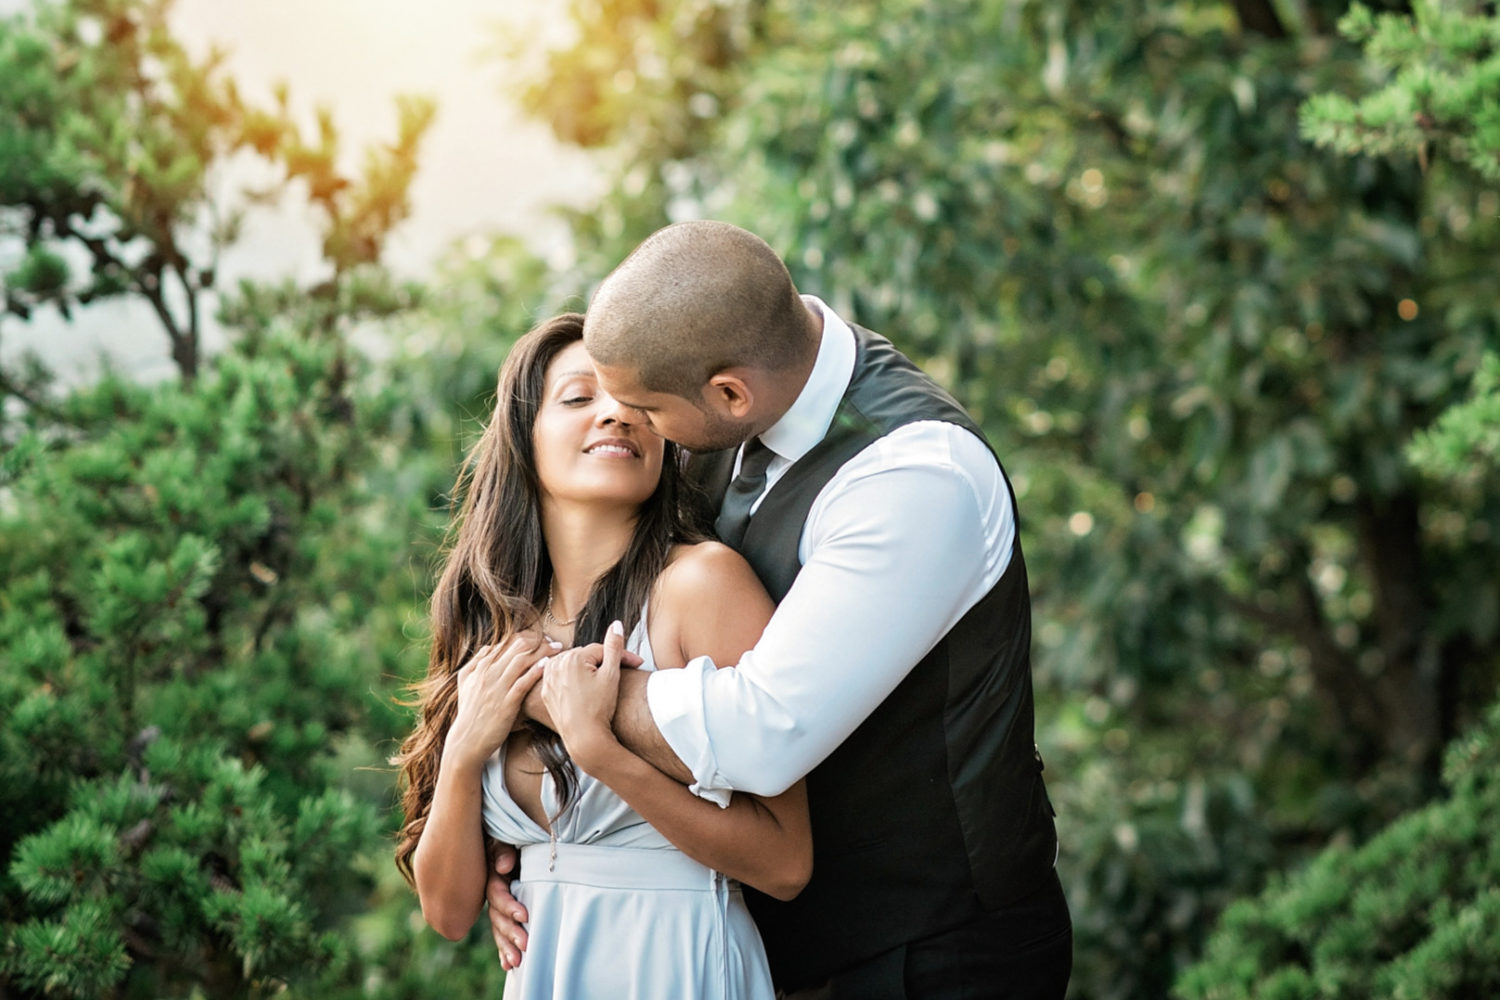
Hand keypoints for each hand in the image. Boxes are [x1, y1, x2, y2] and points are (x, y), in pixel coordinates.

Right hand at [447, 634, 552, 766]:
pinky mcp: (507, 703)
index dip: (526, 637)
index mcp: (481, 666)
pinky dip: (536, 671)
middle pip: (517, 647)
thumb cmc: (469, 712)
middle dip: (538, 641)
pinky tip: (547, 665)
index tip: (541, 638)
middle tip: (553, 641)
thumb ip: (475, 662)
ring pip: (522, 661)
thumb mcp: (464, 682)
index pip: (506, 642)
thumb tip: (489, 646)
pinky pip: (523, 683)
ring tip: (557, 649)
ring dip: (542, 651)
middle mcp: (489, 673)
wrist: (467, 740)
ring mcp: (498, 688)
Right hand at [486, 845, 528, 970]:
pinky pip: (501, 932)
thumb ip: (504, 851)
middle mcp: (493, 892)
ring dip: (506, 946)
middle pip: (497, 916)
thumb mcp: (504, 840)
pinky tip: (507, 965)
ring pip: (498, 928)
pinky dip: (504, 949)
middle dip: (510, 933)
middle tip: (525, 946)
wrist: (504, 838)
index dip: (509, 905)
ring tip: (517, 963)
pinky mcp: (503, 912)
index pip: (497, 894)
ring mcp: (497, 904)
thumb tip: (504, 867)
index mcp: (492, 876)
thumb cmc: (506, 838)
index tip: (524, 916)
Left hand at [541, 621, 626, 771]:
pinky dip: (572, 680)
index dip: (621, 656)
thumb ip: (614, 646)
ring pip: (573, 666)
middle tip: (623, 671)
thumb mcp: (612, 674)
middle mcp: (556, 664)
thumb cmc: (600, 707)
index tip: (637, 664)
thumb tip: (616, 624)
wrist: (584, 738)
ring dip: (587, 669)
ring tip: (603, 680)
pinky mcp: (546, 692)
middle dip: (603, 662)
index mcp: (573, 657)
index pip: (601, 650)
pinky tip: (584, 689)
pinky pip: (562, 679)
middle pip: (586, 657)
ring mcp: (548, 679)